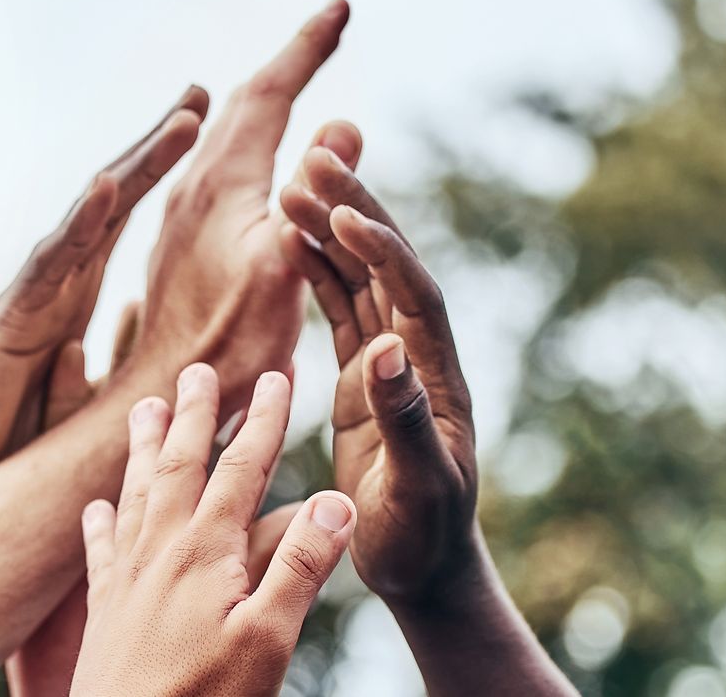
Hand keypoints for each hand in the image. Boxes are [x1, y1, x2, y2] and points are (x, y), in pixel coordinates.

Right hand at [0, 87, 207, 505]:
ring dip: (138, 168)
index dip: (164, 177)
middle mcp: (55, 284)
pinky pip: (51, 264)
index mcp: (75, 297)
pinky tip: (108, 187)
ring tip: (184, 123)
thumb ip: (121, 365)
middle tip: (199, 94)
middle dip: (155, 148)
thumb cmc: (8, 449)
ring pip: (90, 219)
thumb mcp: (87, 402)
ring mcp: (32, 296)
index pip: (127, 223)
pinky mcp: (10, 321)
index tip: (206, 130)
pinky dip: (80, 224)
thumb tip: (167, 343)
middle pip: (112, 202)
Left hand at [8, 307, 303, 695]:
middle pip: (179, 464)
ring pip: (136, 493)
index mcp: (204, 551)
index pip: (241, 467)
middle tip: (198, 367)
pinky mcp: (105, 613)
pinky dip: (102, 522)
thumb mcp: (269, 639)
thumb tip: (336, 499)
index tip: (278, 373)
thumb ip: (300, 567)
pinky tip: (97, 508)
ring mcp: (127, 580)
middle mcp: (160, 551)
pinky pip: (101, 551)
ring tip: (144, 407)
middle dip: (195, 414)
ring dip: (144, 447)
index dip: (264, 418)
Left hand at [123, 0, 353, 409]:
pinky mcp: (181, 244)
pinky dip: (248, 139)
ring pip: (225, 134)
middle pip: (242, 103)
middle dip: (290, 61)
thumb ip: (312, 196)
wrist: (164, 397)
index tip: (341, 7)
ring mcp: (182, 215)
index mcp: (221, 181)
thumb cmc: (227, 346)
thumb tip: (342, 127)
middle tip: (327, 29)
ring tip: (293, 75)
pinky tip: (252, 158)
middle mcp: (193, 187)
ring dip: (263, 98)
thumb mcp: (282, 266)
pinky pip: (219, 166)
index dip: (308, 47)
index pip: (269, 91)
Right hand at [277, 144, 481, 603]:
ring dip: (330, 229)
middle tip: (315, 156)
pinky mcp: (362, 380)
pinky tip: (289, 239)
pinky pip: (340, 310)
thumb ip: (406, 419)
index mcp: (436, 379)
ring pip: (360, 279)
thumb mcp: (419, 487)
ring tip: (291, 181)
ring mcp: (390, 365)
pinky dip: (316, 272)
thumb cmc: (424, 539)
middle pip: (388, 266)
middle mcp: (417, 359)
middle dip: (356, 209)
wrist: (425, 569)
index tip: (346, 213)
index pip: (413, 296)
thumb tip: (387, 350)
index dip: (383, 251)